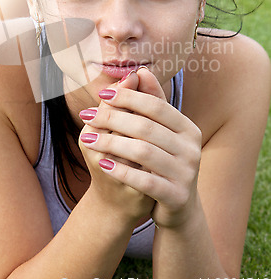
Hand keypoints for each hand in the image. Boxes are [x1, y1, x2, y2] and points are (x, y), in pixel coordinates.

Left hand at [80, 68, 201, 228]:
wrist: (178, 206)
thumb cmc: (163, 162)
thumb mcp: (160, 133)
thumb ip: (151, 103)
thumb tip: (140, 71)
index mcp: (188, 128)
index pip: (156, 105)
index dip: (128, 96)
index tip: (102, 93)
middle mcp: (192, 148)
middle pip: (146, 127)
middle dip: (113, 118)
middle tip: (86, 115)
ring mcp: (186, 173)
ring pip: (143, 152)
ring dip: (111, 142)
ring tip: (86, 138)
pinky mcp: (177, 196)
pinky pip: (144, 181)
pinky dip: (121, 170)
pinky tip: (102, 164)